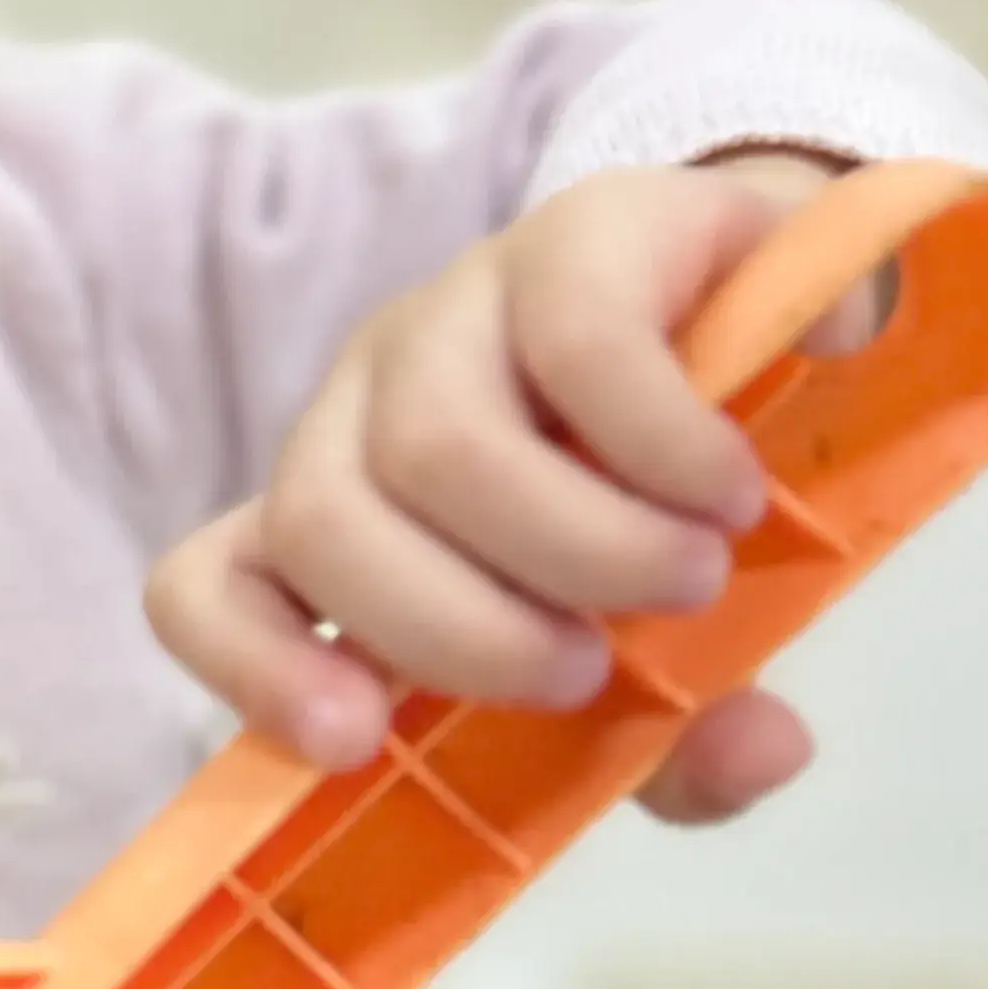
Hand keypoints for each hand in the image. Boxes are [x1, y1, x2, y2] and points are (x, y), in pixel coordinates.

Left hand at [149, 149, 860, 826]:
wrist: (785, 301)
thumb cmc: (675, 510)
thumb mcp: (669, 652)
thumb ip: (684, 737)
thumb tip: (761, 753)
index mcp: (346, 520)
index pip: (202, 584)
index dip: (251, 665)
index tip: (356, 742)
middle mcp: (367, 410)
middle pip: (322, 522)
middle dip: (459, 634)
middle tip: (590, 669)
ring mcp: (460, 311)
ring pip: (437, 445)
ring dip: (576, 546)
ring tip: (690, 579)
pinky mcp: (578, 234)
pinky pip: (579, 343)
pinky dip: (661, 444)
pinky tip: (727, 488)